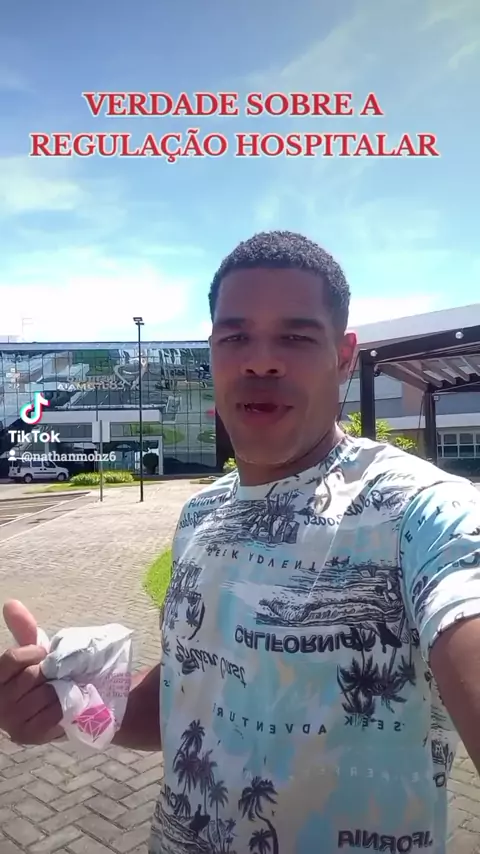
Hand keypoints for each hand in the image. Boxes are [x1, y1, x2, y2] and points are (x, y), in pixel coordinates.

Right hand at [0, 600, 62, 743]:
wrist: (67, 699)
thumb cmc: (47, 673)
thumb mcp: (35, 649)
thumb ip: (23, 628)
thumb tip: (11, 603)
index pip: (10, 659)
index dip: (31, 653)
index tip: (42, 653)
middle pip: (30, 676)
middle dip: (47, 672)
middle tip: (52, 676)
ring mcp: (11, 722)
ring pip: (44, 694)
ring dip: (58, 689)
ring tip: (57, 690)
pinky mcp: (28, 736)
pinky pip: (53, 713)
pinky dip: (63, 706)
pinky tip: (61, 705)